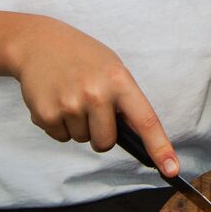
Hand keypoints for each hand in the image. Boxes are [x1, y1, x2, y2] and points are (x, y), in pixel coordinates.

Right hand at [6, 18, 179, 176]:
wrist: (39, 42)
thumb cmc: (82, 56)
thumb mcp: (112, 69)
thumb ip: (125, 100)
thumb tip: (138, 137)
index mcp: (119, 80)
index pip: (145, 120)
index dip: (160, 147)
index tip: (171, 169)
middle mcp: (96, 94)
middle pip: (106, 143)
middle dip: (101, 133)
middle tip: (91, 107)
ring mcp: (70, 105)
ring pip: (82, 140)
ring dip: (78, 125)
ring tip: (70, 96)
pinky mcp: (46, 114)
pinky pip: (61, 137)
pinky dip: (59, 125)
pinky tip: (55, 99)